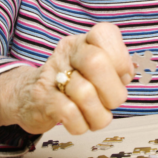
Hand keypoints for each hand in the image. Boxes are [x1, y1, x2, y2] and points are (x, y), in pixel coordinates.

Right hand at [13, 23, 134, 134]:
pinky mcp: (42, 99)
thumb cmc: (72, 83)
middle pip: (96, 63)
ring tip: (95, 115)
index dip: (120, 58)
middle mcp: (68, 53)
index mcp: (84, 42)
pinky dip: (82, 124)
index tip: (122, 76)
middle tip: (111, 101)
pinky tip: (80, 122)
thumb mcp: (95, 69)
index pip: (105, 33)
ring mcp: (52, 74)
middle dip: (113, 91)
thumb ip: (116, 67)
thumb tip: (130, 72)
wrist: (27, 96)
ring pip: (85, 93)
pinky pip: (69, 113)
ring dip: (99, 114)